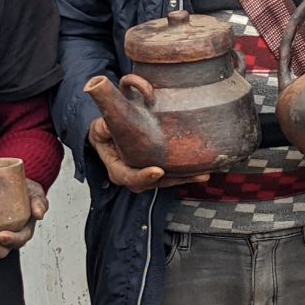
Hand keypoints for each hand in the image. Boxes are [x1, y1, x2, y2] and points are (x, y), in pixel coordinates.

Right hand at [88, 118, 208, 192]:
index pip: (128, 176)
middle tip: (193, 175)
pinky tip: (205, 170)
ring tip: (203, 174)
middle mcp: (133, 173)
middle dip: (173, 180)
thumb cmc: (105, 129)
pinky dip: (188, 173)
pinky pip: (174, 174)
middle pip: (153, 182)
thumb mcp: (100, 124)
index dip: (142, 176)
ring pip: (167, 181)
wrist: (109, 131)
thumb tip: (110, 121)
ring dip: (186, 178)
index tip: (157, 171)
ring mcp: (147, 173)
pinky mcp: (159, 168)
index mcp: (116, 166)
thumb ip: (105, 121)